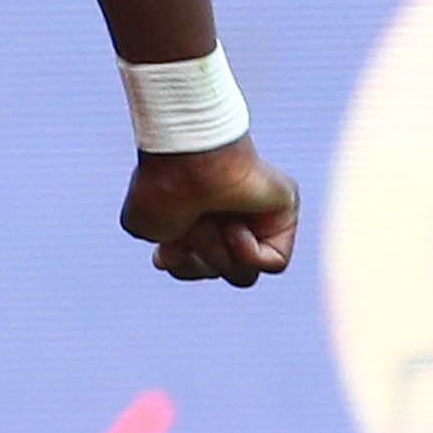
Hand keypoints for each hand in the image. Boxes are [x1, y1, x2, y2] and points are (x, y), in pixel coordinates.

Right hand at [122, 134, 297, 285]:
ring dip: (221, 255)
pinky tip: (236, 225)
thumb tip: (176, 259)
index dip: (183, 266)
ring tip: (212, 222)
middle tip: (192, 228)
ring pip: (246, 273)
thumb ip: (168, 250)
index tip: (165, 250)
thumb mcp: (148, 227)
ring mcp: (259, 214)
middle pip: (224, 273)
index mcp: (201, 214)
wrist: (188, 159)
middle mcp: (230, 214)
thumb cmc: (163, 186)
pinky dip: (249, 252)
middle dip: (201, 262)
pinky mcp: (284, 212)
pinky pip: (275, 263)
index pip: (197, 268)